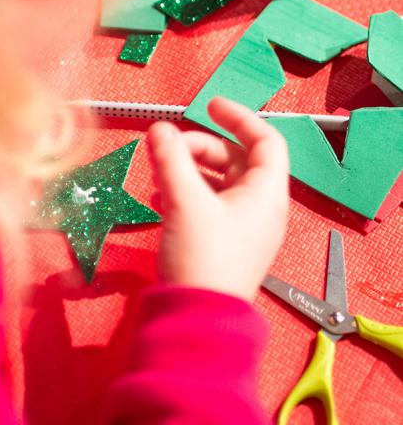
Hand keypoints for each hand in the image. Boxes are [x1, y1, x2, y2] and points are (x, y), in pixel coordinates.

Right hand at [148, 97, 288, 301]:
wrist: (197, 319)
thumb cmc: (203, 260)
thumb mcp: (185, 202)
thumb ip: (170, 159)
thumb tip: (158, 129)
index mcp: (266, 193)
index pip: (266, 140)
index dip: (239, 116)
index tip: (210, 105)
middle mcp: (260, 208)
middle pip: (235, 159)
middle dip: (199, 147)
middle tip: (167, 148)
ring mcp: (243, 227)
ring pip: (218, 182)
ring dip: (189, 170)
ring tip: (159, 172)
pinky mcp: (224, 243)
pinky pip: (208, 205)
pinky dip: (186, 193)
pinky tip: (160, 198)